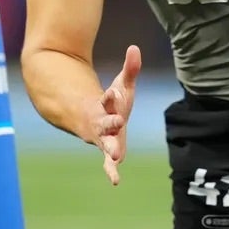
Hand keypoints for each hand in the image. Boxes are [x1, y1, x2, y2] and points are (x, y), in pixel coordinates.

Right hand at [94, 45, 141, 185]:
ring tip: (115, 156)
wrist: (94, 120)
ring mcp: (103, 138)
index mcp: (106, 105)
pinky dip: (110, 170)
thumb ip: (130, 69)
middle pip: (105, 122)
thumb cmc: (113, 102)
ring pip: (105, 143)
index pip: (108, 99)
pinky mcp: (107, 150)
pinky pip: (107, 162)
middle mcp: (102, 122)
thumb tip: (135, 47)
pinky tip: (115, 181)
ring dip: (110, 148)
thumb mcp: (122, 85)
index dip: (111, 96)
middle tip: (117, 120)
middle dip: (110, 121)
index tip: (113, 92)